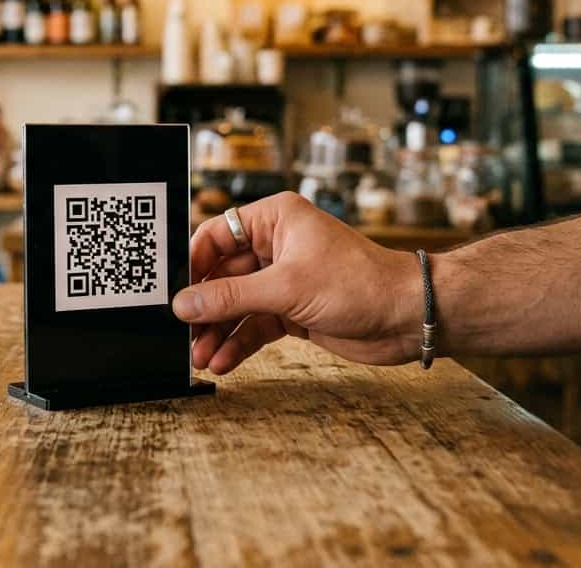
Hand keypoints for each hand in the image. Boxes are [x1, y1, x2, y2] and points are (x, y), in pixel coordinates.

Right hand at [173, 192, 419, 374]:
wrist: (407, 317)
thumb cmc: (361, 282)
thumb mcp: (287, 288)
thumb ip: (231, 297)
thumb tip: (185, 304)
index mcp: (276, 219)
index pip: (218, 235)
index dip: (193, 264)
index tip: (173, 292)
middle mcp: (277, 245)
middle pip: (223, 275)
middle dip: (204, 308)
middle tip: (184, 335)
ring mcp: (284, 279)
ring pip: (237, 305)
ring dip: (218, 331)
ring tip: (201, 357)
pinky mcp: (293, 310)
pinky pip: (254, 325)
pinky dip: (239, 343)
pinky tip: (224, 362)